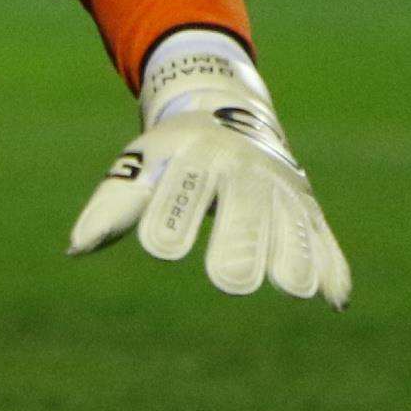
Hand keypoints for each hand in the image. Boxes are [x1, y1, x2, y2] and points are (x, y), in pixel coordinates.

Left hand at [68, 29, 350, 307]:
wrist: (226, 109)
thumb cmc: (171, 153)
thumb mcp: (140, 166)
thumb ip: (113, 206)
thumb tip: (75, 249)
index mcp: (198, 157)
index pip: (184, 189)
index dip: (171, 218)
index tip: (162, 249)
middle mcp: (243, 170)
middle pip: (244, 206)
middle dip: (238, 241)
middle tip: (230, 281)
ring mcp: (279, 187)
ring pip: (290, 221)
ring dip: (294, 254)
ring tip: (295, 289)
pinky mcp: (306, 206)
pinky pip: (322, 236)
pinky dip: (330, 265)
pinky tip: (336, 300)